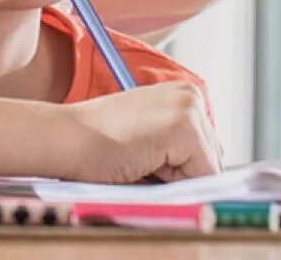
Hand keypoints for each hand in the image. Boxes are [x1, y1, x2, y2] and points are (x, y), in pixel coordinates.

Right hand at [56, 81, 221, 183]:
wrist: (68, 140)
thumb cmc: (98, 145)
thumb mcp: (148, 139)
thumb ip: (178, 151)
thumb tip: (208, 181)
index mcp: (183, 95)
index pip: (205, 149)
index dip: (182, 170)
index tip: (153, 167)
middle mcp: (191, 95)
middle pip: (212, 158)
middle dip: (183, 175)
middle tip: (141, 163)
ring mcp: (190, 108)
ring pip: (208, 169)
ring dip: (178, 179)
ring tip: (141, 163)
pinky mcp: (185, 128)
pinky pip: (202, 175)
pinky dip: (177, 184)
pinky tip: (144, 164)